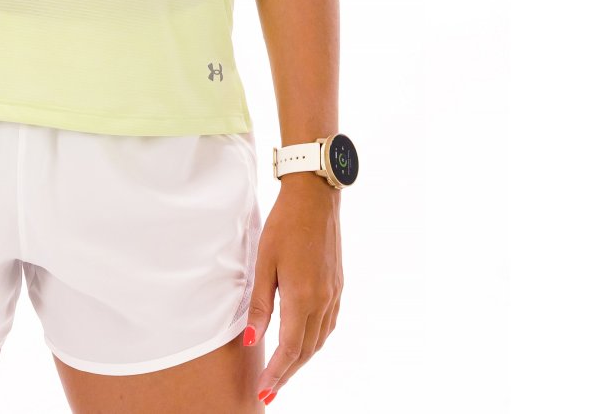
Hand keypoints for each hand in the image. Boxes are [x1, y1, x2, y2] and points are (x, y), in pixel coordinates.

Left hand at [244, 179, 343, 403]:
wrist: (316, 198)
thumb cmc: (285, 225)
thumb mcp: (264, 263)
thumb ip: (260, 304)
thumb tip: (251, 339)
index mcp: (303, 297)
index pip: (289, 349)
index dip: (277, 374)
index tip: (264, 390)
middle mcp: (323, 301)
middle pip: (305, 350)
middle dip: (287, 374)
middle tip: (270, 391)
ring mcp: (334, 294)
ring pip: (319, 340)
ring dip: (301, 360)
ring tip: (283, 373)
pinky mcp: (338, 286)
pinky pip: (328, 325)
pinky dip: (314, 341)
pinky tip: (303, 344)